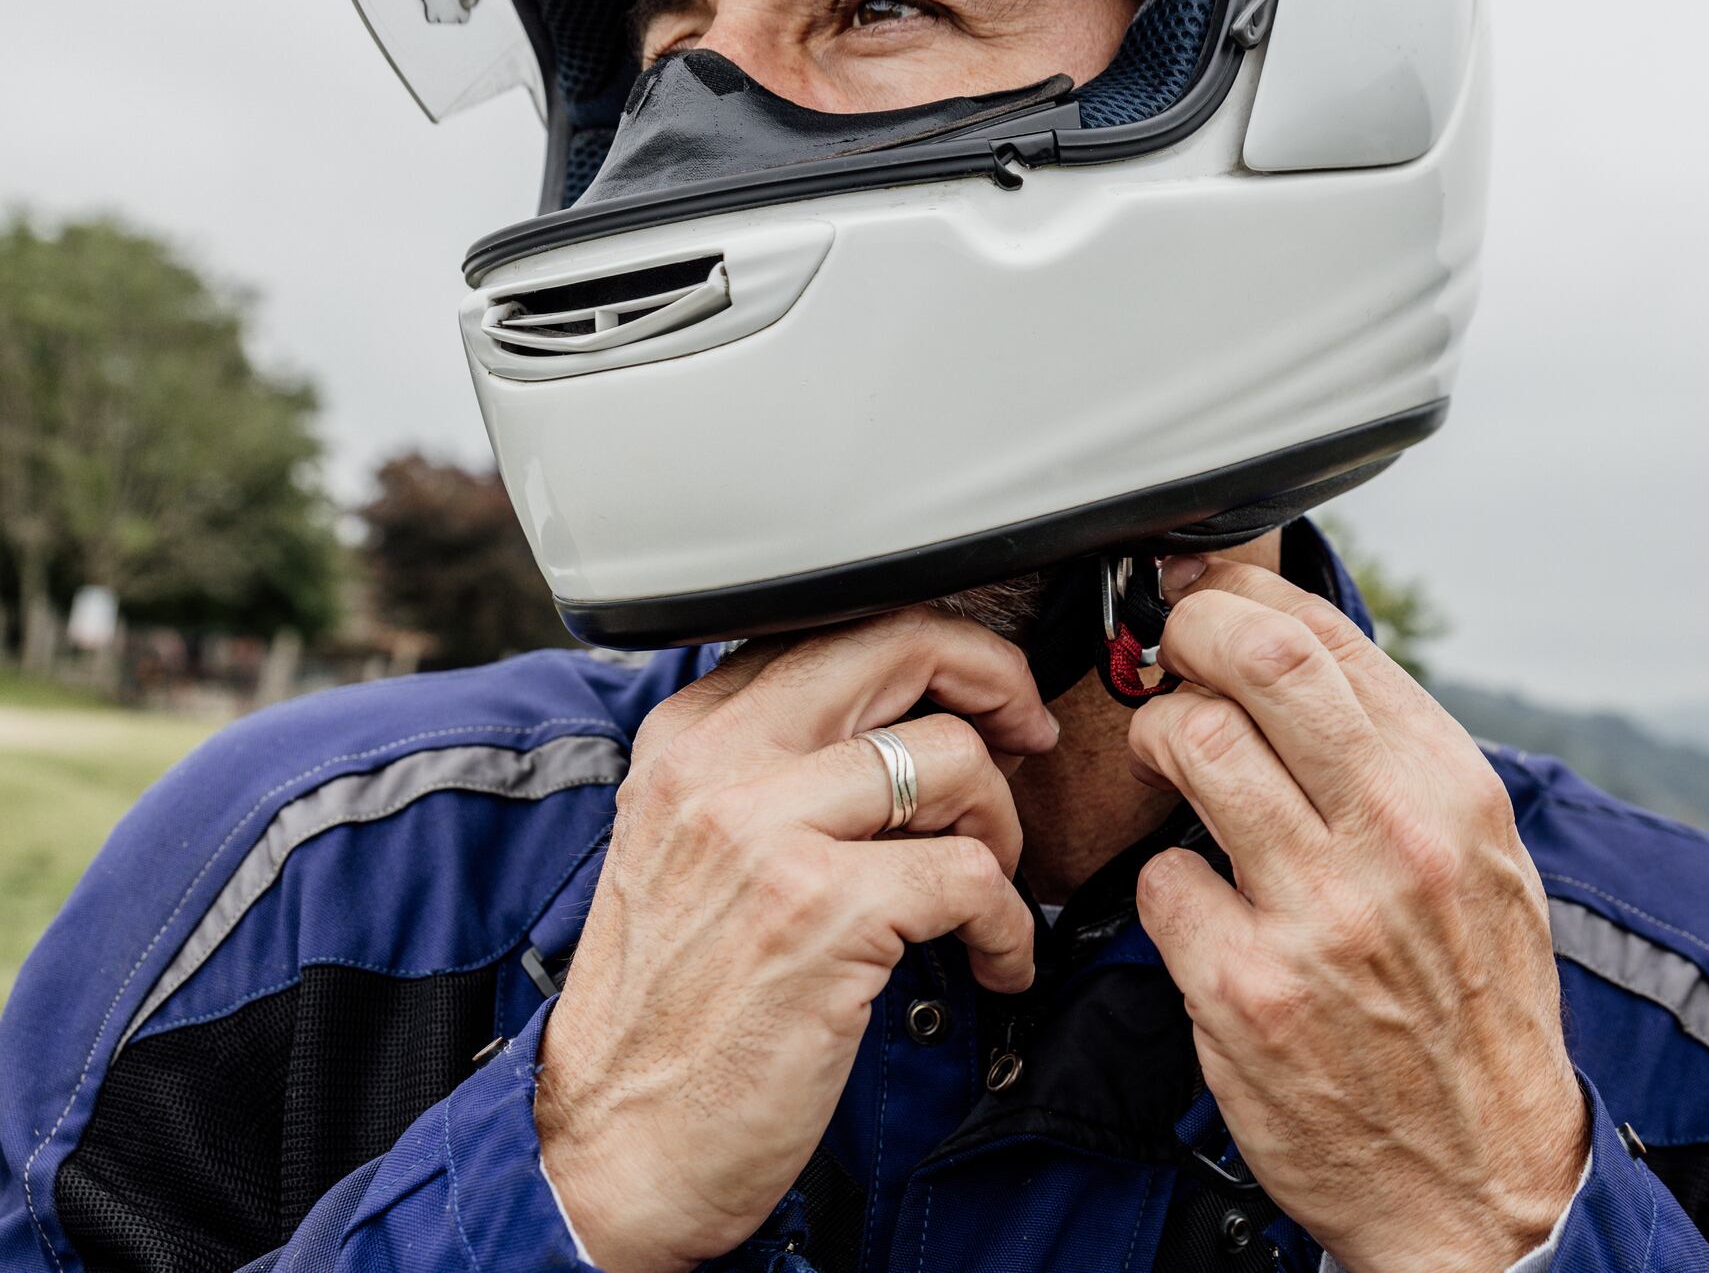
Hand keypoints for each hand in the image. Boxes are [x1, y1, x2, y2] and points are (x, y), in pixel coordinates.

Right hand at [536, 609, 1060, 1272]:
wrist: (618, 1146)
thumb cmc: (672, 1011)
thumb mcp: (693, 849)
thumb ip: (776, 766)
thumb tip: (904, 714)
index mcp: (690, 736)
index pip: (840, 626)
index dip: (940, 653)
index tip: (984, 701)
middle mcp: (718, 764)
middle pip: (901, 645)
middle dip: (997, 682)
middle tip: (1026, 738)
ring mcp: (765, 831)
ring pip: (953, 759)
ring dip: (1001, 832)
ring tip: (985, 893)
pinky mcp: (820, 911)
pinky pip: (971, 874)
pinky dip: (1005, 926)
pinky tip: (988, 963)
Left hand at [1129, 558, 1587, 1272]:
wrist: (1484, 1180)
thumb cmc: (1473, 1009)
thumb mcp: (1480, 866)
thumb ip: (1399, 765)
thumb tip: (1302, 658)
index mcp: (1453, 795)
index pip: (1330, 640)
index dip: (1244, 594)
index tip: (1206, 594)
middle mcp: (1394, 841)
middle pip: (1259, 661)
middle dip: (1189, 630)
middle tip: (1169, 651)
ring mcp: (1318, 915)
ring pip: (1191, 744)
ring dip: (1160, 738)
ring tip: (1174, 765)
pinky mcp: (1246, 990)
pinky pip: (1159, 880)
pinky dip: (1165, 886)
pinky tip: (1202, 911)